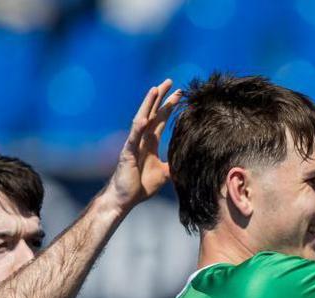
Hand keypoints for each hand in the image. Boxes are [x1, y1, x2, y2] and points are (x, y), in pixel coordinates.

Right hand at [103, 79, 181, 213]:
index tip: (180, 94)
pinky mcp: (127, 153)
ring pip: (141, 119)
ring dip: (148, 105)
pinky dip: (139, 127)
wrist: (125, 199)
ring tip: (155, 89)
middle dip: (160, 98)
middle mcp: (141, 140)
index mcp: (149, 143)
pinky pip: (133, 137)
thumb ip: (174, 165)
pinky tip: (144, 117)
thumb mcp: (164, 174)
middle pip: (151, 113)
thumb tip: (190, 161)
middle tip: (170, 82)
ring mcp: (133, 144)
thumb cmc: (140, 186)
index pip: (160, 120)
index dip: (169, 107)